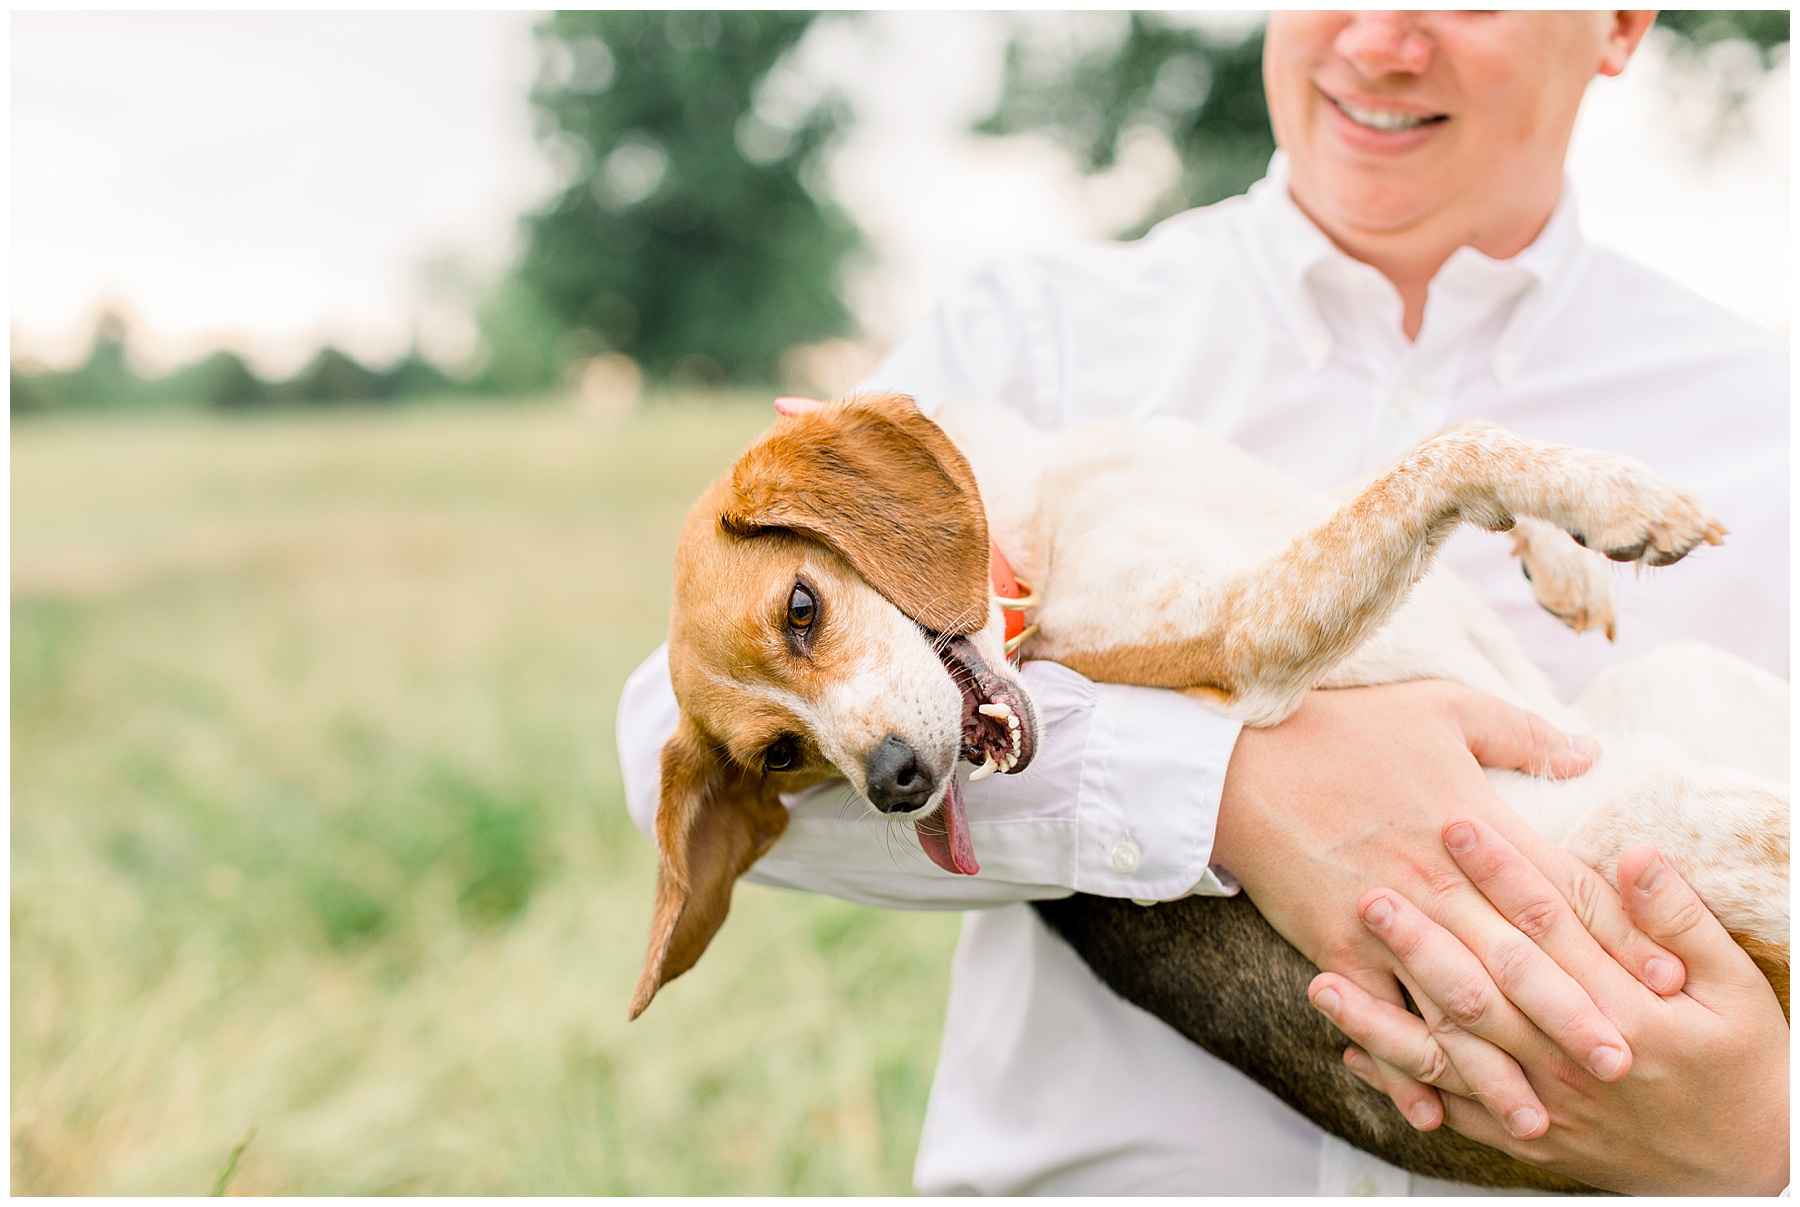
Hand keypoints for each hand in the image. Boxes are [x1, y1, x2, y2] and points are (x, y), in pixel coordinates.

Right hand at [1213, 681, 1686, 1139]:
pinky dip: (1403, 1069)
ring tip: (1537, 1114)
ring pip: (1453, 1009)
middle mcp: (1439, 886)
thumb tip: (1590, 753)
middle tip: (1621, 1066)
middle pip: (1520, 966)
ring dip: (1495, 1067)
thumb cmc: (1342, 729)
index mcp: (1475, 828)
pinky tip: (1430, 1112)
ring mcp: (1386, 925)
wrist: (1240, 761)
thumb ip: (1521, 733)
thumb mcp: (1441, 707)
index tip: (1664, 982)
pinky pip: (1380, 1020)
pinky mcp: (1335, 949)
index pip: (1563, 893)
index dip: (1618, 939)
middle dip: (1573, 1020)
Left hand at [1312, 818, 1788, 1194]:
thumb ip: (1680, 922)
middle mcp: (1573, 1060)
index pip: (1550, 928)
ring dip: (1383, 1021)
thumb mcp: (1739, 991)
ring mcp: (1546, 1105)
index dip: (1500, 873)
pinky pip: (1455, 1110)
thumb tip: (1636, 855)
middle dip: (1421, 940)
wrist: (1755, 1174)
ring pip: (1451, 1057)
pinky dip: (1402, 1084)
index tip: (1454, 824)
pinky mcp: (1530, 1139)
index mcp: (1624, 1012)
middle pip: (1483, 989)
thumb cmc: (1749, 1069)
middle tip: (1368, 893)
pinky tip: (1352, 1052)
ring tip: (1322, 982)